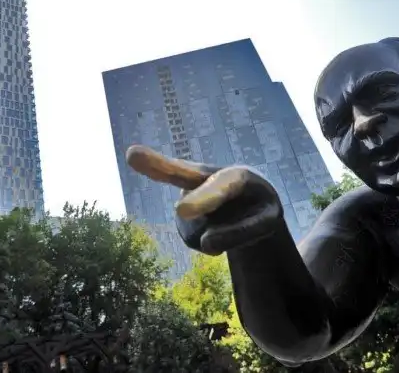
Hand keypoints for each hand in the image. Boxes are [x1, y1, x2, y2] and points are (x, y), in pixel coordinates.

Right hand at [126, 145, 283, 254]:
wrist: (248, 203)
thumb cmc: (260, 207)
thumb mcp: (267, 222)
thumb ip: (243, 233)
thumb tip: (205, 243)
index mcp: (236, 176)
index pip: (221, 188)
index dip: (203, 199)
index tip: (182, 211)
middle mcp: (208, 178)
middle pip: (179, 171)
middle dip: (157, 164)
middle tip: (132, 154)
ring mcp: (189, 194)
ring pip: (195, 229)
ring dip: (216, 237)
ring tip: (231, 221)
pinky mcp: (182, 215)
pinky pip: (193, 239)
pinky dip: (208, 242)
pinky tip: (215, 225)